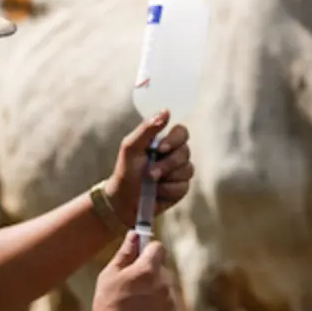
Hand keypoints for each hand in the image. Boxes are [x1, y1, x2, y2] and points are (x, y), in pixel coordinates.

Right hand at [93, 231, 176, 310]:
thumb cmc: (109, 306)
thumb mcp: (110, 276)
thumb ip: (125, 253)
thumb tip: (134, 234)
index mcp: (148, 269)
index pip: (158, 247)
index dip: (148, 249)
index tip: (138, 255)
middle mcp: (164, 282)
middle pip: (159, 267)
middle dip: (147, 271)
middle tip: (128, 284)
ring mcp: (170, 299)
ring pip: (162, 285)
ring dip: (151, 289)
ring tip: (131, 303)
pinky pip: (165, 302)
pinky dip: (155, 305)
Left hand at [104, 110, 193, 228]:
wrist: (124, 199)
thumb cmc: (126, 171)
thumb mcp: (131, 147)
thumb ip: (147, 129)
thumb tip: (166, 111)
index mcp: (164, 141)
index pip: (182, 132)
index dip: (175, 140)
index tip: (161, 148)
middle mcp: (175, 154)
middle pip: (185, 151)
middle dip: (167, 164)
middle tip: (150, 173)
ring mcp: (180, 171)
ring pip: (187, 170)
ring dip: (166, 178)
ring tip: (151, 182)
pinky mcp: (182, 188)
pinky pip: (183, 187)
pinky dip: (167, 191)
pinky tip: (157, 192)